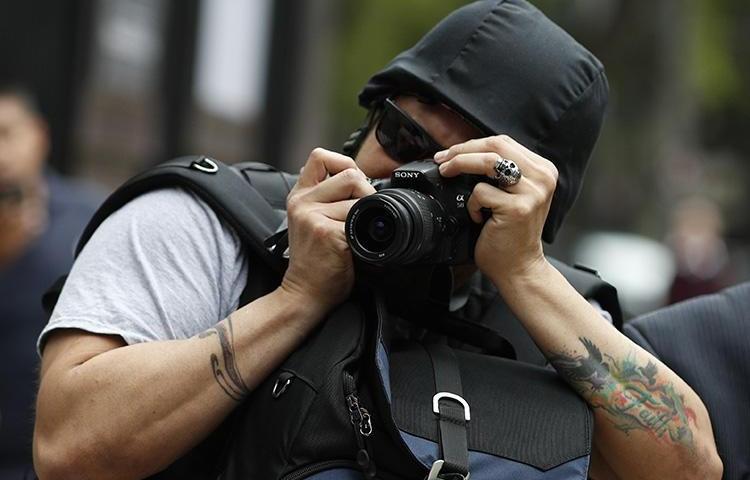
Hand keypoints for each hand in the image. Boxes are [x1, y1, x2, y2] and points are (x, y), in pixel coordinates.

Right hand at [281, 148, 375, 311]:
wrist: (304, 293)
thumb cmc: (314, 261)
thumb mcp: (311, 222)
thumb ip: (325, 198)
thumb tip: (356, 180)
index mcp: (299, 195)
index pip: (320, 156)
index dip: (344, 164)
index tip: (353, 185)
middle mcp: (302, 202)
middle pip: (349, 173)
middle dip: (366, 191)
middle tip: (363, 214)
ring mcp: (312, 216)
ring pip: (359, 200)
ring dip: (366, 218)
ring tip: (355, 236)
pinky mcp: (326, 232)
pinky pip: (360, 221)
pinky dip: (366, 235)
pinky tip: (355, 247)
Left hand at [434, 135, 557, 284]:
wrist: (519, 267)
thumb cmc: (510, 234)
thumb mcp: (512, 195)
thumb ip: (500, 173)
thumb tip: (463, 153)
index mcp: (543, 169)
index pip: (503, 142)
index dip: (472, 144)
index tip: (450, 153)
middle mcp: (542, 177)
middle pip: (495, 145)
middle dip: (462, 150)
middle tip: (442, 160)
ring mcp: (532, 192)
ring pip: (488, 162)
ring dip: (460, 164)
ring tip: (446, 172)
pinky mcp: (518, 208)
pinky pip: (482, 192)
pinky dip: (471, 203)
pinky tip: (476, 217)